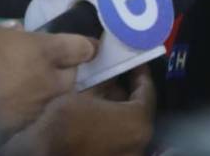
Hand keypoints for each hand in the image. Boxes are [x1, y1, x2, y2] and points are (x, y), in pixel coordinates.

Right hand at [0, 19, 96, 134]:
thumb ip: (11, 32)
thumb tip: (19, 35)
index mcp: (44, 51)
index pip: (82, 47)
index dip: (83, 46)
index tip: (81, 46)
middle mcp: (49, 81)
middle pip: (73, 76)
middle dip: (62, 72)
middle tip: (44, 69)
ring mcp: (37, 108)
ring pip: (55, 99)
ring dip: (45, 93)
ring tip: (24, 89)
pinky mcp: (22, 128)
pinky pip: (33, 116)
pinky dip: (26, 110)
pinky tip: (9, 106)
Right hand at [5, 66, 156, 155]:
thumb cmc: (62, 126)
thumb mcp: (82, 95)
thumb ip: (102, 83)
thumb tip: (109, 77)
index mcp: (137, 123)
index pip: (147, 91)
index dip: (140, 73)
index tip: (136, 63)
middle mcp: (139, 143)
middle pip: (137, 110)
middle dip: (125, 93)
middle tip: (113, 78)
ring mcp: (128, 155)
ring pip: (127, 126)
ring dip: (117, 110)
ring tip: (100, 96)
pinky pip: (117, 140)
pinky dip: (110, 127)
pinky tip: (94, 118)